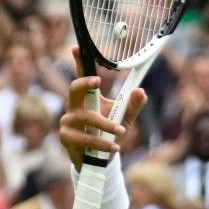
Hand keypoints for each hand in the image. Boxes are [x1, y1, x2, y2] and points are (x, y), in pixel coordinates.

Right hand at [59, 49, 145, 169]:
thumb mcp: (124, 120)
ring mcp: (67, 121)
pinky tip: (113, 148)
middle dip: (85, 82)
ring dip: (105, 125)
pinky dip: (101, 143)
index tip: (77, 47)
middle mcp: (74, 106)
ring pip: (86, 117)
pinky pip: (85, 138)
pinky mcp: (66, 137)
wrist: (98, 161)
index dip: (79, 61)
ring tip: (121, 132)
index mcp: (87, 98)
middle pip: (74, 88)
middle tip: (98, 81)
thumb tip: (141, 91)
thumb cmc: (109, 135)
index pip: (82, 76)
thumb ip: (132, 106)